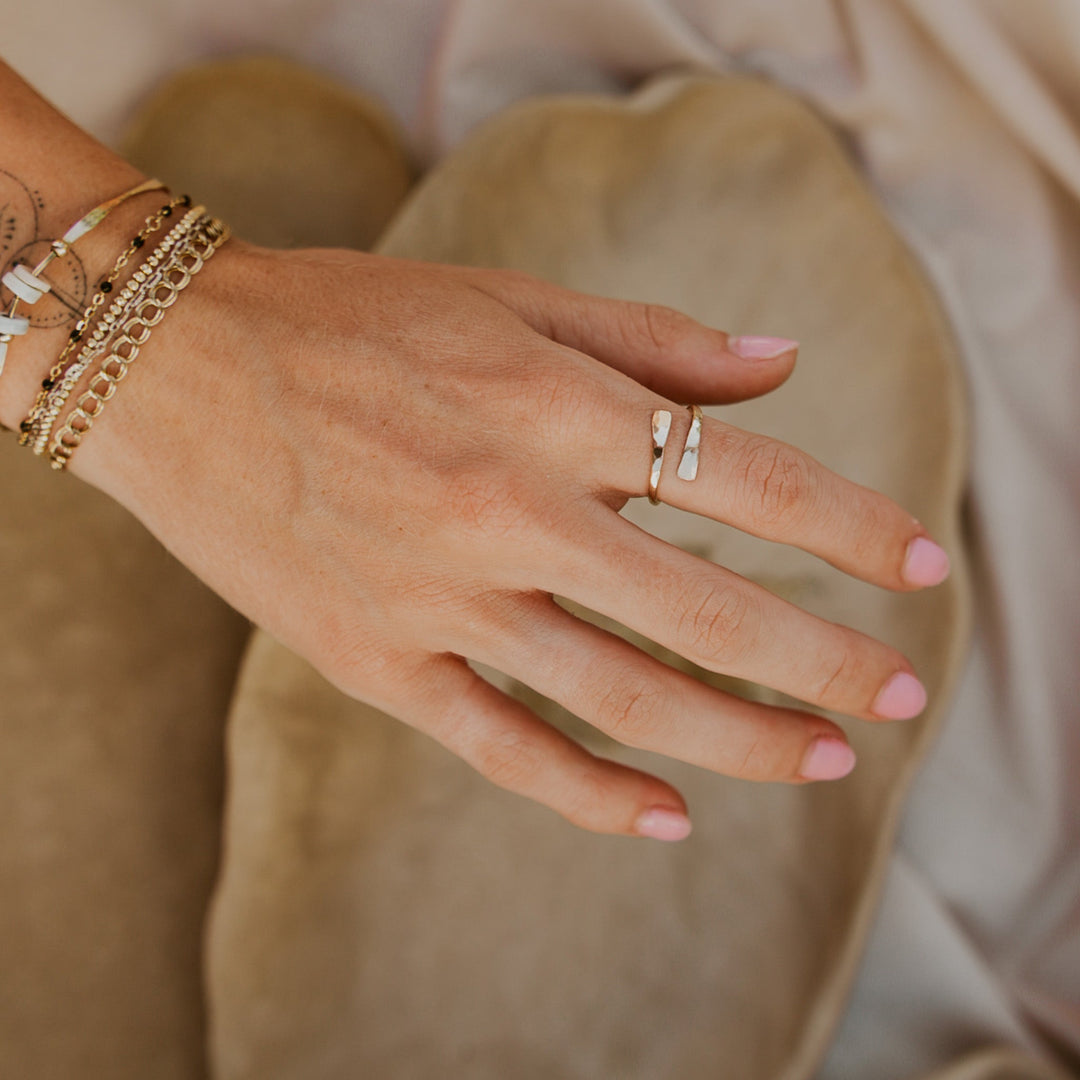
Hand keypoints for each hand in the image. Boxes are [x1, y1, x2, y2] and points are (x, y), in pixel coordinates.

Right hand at [75, 242, 949, 840]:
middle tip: (901, 693)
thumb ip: (652, 342)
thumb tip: (780, 363)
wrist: (180, 367)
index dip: (850, 526)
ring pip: (621, 697)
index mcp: (551, 408)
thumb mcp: (508, 302)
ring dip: (738, 738)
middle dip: (823, 660)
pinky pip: (504, 747)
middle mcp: (507, 511)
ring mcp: (440, 600)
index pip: (743, 476)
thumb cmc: (352, 319)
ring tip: (824, 762)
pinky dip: (593, 794)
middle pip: (705, 611)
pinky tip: (667, 817)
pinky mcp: (380, 662)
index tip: (923, 566)